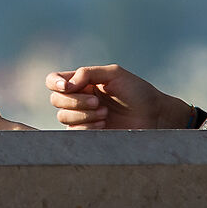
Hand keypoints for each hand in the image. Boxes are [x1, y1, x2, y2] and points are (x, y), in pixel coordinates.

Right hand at [47, 65, 192, 129]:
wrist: (153, 115)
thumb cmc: (137, 92)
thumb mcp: (114, 74)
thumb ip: (87, 73)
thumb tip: (66, 85)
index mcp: (82, 82)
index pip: (53, 80)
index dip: (54, 83)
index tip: (67, 87)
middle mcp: (78, 99)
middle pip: (56, 100)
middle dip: (76, 101)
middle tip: (99, 102)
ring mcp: (81, 117)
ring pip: (63, 117)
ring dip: (84, 115)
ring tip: (106, 114)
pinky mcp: (87, 134)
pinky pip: (73, 132)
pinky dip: (88, 127)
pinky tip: (104, 125)